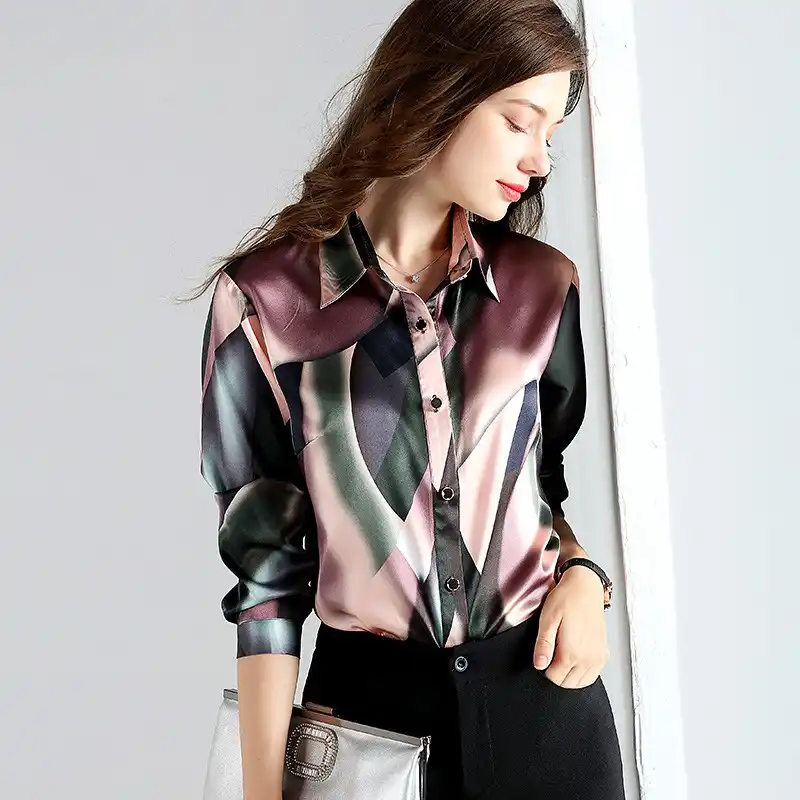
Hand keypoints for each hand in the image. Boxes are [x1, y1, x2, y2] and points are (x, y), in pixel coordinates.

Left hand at [532, 566, 609, 687]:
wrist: (585, 587)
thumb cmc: (566, 599)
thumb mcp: (547, 619)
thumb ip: (543, 645)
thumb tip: (539, 665)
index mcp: (572, 652)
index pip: (554, 678)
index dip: (544, 669)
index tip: (543, 655)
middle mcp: (588, 659)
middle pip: (567, 683)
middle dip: (556, 674)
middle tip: (551, 654)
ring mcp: (598, 657)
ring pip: (581, 683)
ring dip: (569, 676)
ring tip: (562, 656)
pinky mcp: (603, 653)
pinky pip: (592, 675)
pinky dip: (582, 673)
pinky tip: (575, 659)